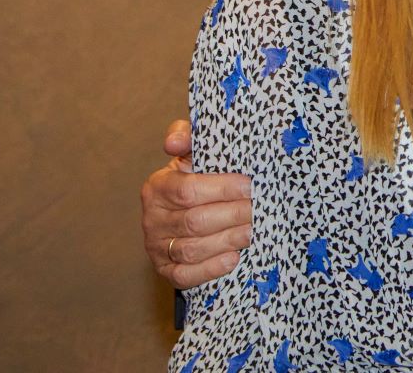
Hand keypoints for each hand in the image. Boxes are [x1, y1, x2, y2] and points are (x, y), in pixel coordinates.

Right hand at [141, 119, 252, 289]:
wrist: (184, 209)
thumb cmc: (195, 177)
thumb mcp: (192, 154)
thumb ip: (188, 136)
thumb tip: (174, 141)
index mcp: (158, 187)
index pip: (188, 190)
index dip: (222, 189)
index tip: (250, 186)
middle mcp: (153, 218)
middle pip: (195, 221)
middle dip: (232, 215)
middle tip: (260, 209)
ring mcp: (157, 246)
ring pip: (192, 249)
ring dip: (227, 240)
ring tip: (253, 231)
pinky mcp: (165, 270)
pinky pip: (185, 275)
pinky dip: (210, 269)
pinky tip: (233, 258)